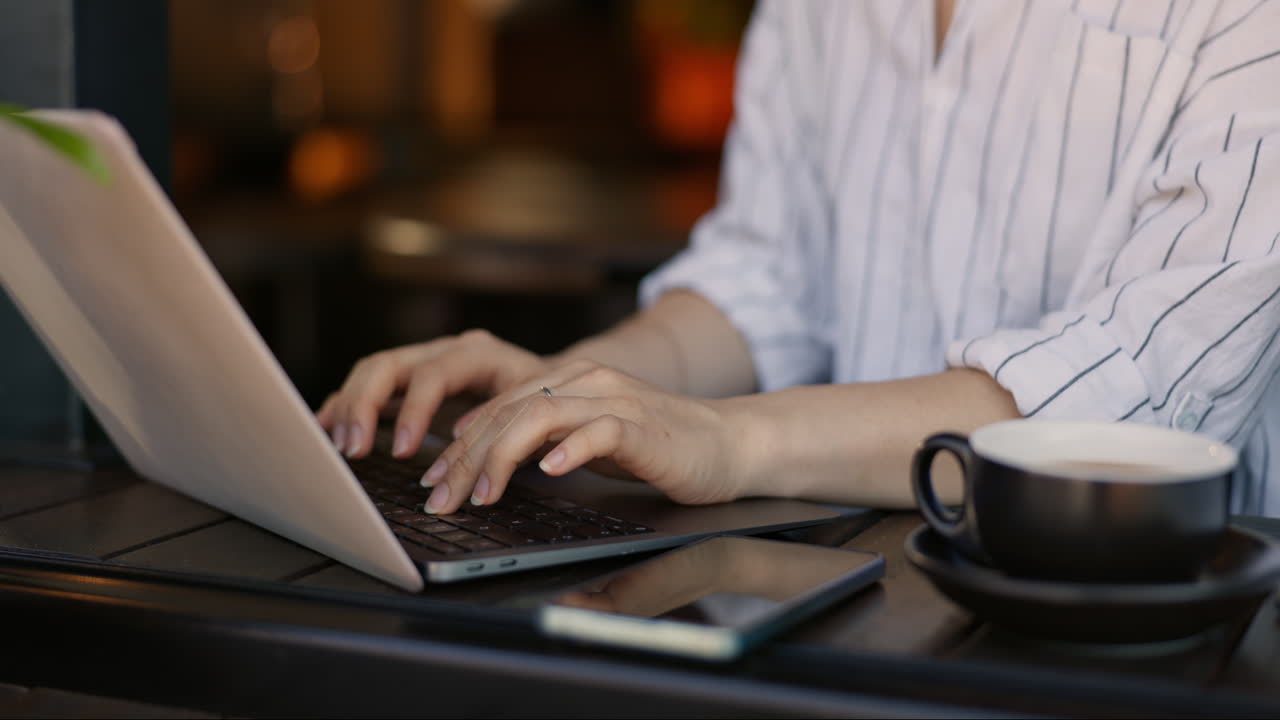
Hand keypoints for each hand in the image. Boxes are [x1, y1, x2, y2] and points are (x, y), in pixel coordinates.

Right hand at [316, 330, 547, 458]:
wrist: (555, 383)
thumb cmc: (548, 401)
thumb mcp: (537, 411)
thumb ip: (506, 427)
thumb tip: (466, 454)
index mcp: (477, 354)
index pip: (433, 374)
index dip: (414, 410)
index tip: (402, 451)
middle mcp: (444, 351)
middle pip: (389, 365)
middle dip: (364, 406)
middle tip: (353, 449)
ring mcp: (423, 361)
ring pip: (372, 372)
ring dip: (350, 407)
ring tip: (340, 446)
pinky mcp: (410, 380)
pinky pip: (368, 385)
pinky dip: (345, 405)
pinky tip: (326, 428)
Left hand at [418, 361, 749, 514]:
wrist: (727, 444)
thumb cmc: (657, 446)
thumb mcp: (587, 440)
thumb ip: (543, 440)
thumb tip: (486, 461)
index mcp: (567, 381)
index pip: (497, 408)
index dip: (458, 445)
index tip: (432, 481)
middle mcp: (585, 381)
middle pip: (507, 413)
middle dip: (465, 458)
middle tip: (439, 499)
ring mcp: (613, 400)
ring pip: (539, 417)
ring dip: (501, 458)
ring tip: (480, 495)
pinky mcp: (641, 425)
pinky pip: (598, 432)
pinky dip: (570, 450)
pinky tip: (549, 472)